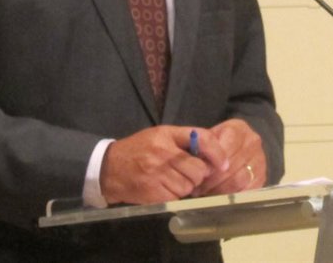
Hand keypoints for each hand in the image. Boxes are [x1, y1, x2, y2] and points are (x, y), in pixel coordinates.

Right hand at [99, 126, 228, 204]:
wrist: (108, 168)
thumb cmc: (139, 150)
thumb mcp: (160, 136)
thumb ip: (184, 141)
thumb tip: (213, 155)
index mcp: (166, 134)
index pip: (202, 138)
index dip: (217, 153)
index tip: (223, 163)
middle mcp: (163, 152)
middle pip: (198, 168)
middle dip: (198, 174)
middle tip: (188, 173)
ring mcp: (157, 173)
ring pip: (189, 185)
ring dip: (186, 186)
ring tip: (172, 180)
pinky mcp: (152, 192)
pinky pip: (177, 197)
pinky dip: (175, 196)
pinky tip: (165, 189)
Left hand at [196, 118, 265, 195]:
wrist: (240, 147)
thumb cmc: (218, 143)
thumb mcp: (209, 139)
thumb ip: (202, 147)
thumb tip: (193, 164)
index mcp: (238, 129)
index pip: (225, 149)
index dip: (211, 164)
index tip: (199, 173)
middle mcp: (253, 142)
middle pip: (232, 167)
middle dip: (213, 181)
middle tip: (199, 188)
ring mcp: (260, 160)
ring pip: (239, 181)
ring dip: (221, 190)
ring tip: (208, 193)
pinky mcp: (263, 177)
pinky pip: (248, 191)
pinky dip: (233, 196)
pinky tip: (222, 196)